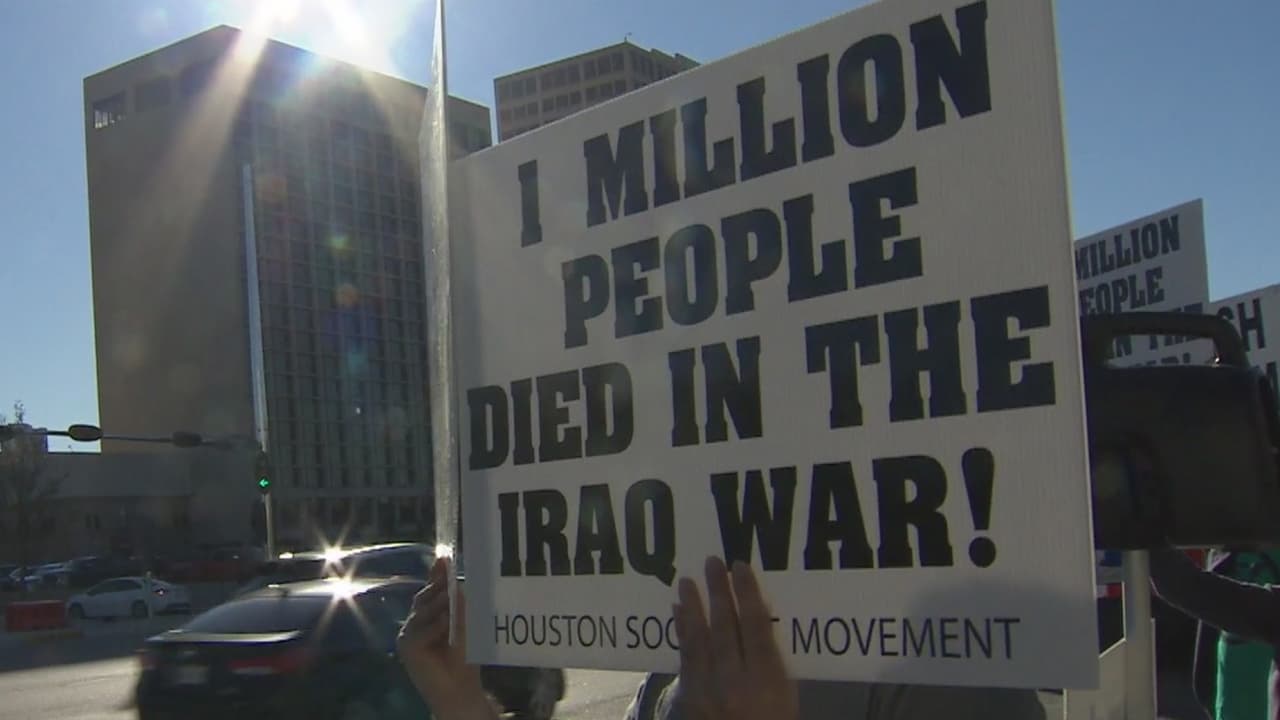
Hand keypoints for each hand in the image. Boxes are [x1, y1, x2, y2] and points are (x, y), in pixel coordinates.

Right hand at [397, 556, 496, 719]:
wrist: (460, 687)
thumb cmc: (463, 657)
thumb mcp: (462, 624)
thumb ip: (456, 603)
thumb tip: (453, 578)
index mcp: (426, 618)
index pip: (429, 592)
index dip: (436, 576)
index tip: (444, 559)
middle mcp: (413, 625)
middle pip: (423, 598)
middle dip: (438, 588)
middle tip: (451, 580)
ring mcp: (407, 636)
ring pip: (423, 612)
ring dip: (440, 607)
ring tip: (453, 604)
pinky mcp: (407, 648)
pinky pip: (421, 630)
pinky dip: (435, 626)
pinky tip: (446, 626)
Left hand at [671, 556, 798, 719]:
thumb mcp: (786, 695)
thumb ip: (772, 660)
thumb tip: (756, 616)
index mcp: (768, 682)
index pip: (756, 628)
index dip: (748, 594)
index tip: (740, 567)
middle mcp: (737, 683)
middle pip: (726, 628)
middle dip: (719, 593)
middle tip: (711, 563)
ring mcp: (710, 691)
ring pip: (700, 640)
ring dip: (693, 608)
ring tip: (686, 581)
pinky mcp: (691, 698)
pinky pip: (685, 658)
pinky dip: (682, 632)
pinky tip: (678, 612)